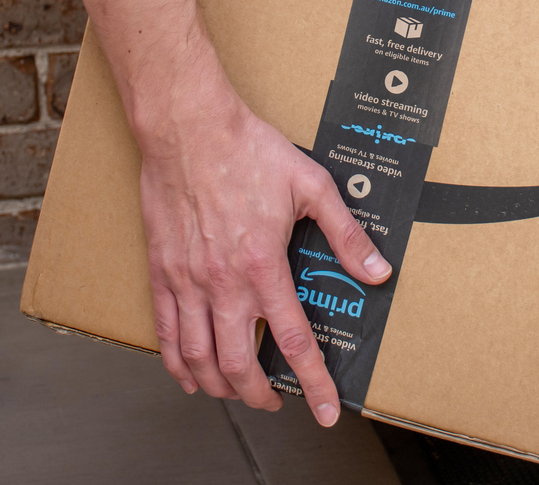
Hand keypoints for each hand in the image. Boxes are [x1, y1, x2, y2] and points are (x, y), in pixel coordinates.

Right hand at [136, 73, 390, 426]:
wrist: (189, 127)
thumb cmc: (249, 151)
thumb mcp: (313, 187)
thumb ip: (346, 234)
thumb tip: (377, 270)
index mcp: (263, 266)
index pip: (292, 342)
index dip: (312, 383)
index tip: (325, 412)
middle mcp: (222, 283)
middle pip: (238, 364)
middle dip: (260, 395)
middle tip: (277, 402)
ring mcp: (187, 281)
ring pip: (198, 357)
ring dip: (220, 386)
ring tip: (238, 392)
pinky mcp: (161, 271)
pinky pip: (165, 332)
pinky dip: (177, 363)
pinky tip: (190, 374)